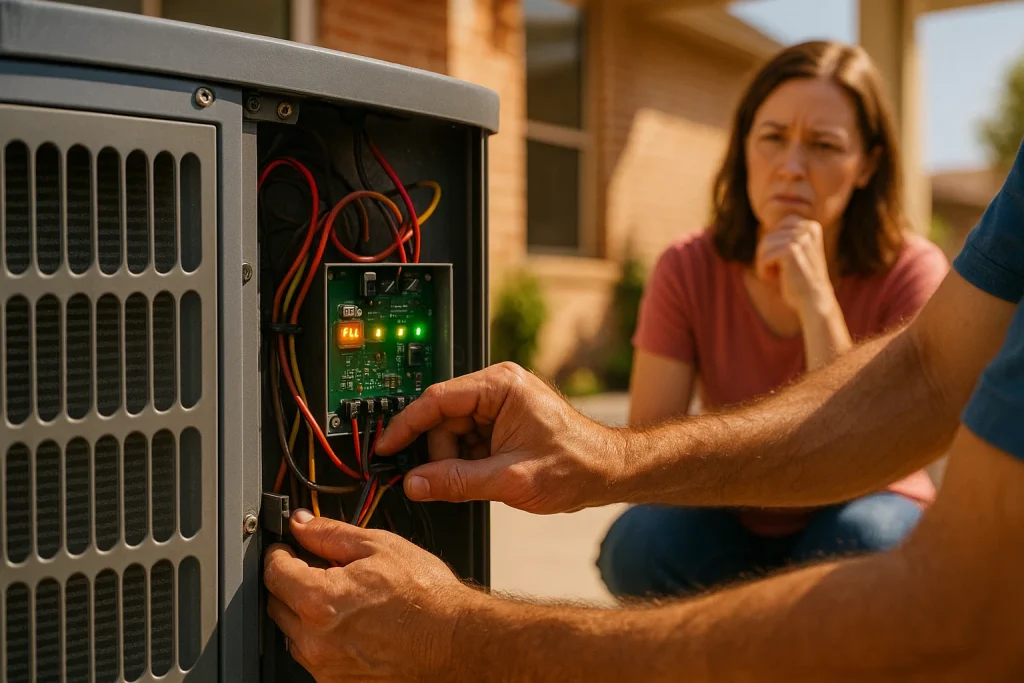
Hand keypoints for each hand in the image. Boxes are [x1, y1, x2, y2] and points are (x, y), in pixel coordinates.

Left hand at [263, 509, 479, 681]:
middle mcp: (315, 640)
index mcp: (319, 601)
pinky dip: (322, 634)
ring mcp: (325, 666)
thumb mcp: (379, 547)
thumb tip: (303, 523)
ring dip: (304, 610)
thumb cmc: (426, 597)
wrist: (455, 640)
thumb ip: (331, 534)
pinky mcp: (337, 681)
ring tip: (343, 595)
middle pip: (277, 602)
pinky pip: (313, 653)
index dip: (279, 552)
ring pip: (292, 631)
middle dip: (291, 580)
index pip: (274, 572)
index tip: (287, 546)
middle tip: (317, 566)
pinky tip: (351, 620)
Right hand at [374, 362, 625, 513]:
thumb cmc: (576, 466)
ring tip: (485, 481)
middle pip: (442, 420)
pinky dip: (469, 463)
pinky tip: (487, 477)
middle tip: (444, 484)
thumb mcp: (510, 480)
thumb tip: (415, 484)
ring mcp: (500, 405)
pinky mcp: (502, 422)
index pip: (437, 400)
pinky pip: (468, 441)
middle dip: (439, 455)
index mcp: (500, 386)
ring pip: (452, 434)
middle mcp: (498, 388)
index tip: (385, 447)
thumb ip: (457, 482)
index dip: (406, 426)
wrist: (609, 473)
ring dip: (457, 462)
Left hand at [755, 216, 836, 316]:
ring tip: (776, 276)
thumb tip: (765, 223)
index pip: (776, 227)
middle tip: (777, 272)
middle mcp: (808, 228)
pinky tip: (775, 280)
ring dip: (764, 264)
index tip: (782, 263)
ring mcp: (801, 238)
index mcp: (811, 227)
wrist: (814, 301)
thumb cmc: (800, 279)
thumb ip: (785, 237)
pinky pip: (764, 257)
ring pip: (764, 246)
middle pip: (769, 236)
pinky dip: (764, 271)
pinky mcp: (791, 249)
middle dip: (767, 256)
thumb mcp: (796, 252)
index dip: (773, 247)